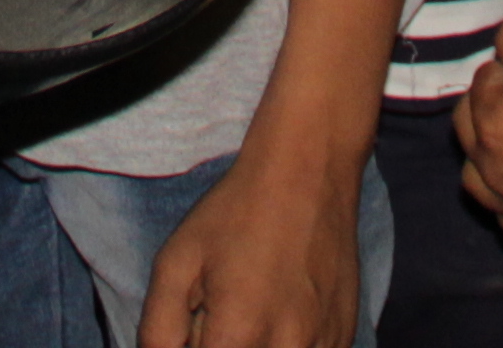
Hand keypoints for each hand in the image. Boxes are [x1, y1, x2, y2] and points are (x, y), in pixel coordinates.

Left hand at [138, 137, 361, 347]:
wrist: (308, 172)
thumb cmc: (236, 214)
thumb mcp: (175, 264)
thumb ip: (159, 331)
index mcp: (239, 335)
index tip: (196, 328)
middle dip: (222, 347)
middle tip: (217, 319)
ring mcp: (324, 345)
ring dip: (256, 346)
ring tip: (248, 313)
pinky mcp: (344, 336)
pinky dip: (286, 345)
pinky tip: (279, 311)